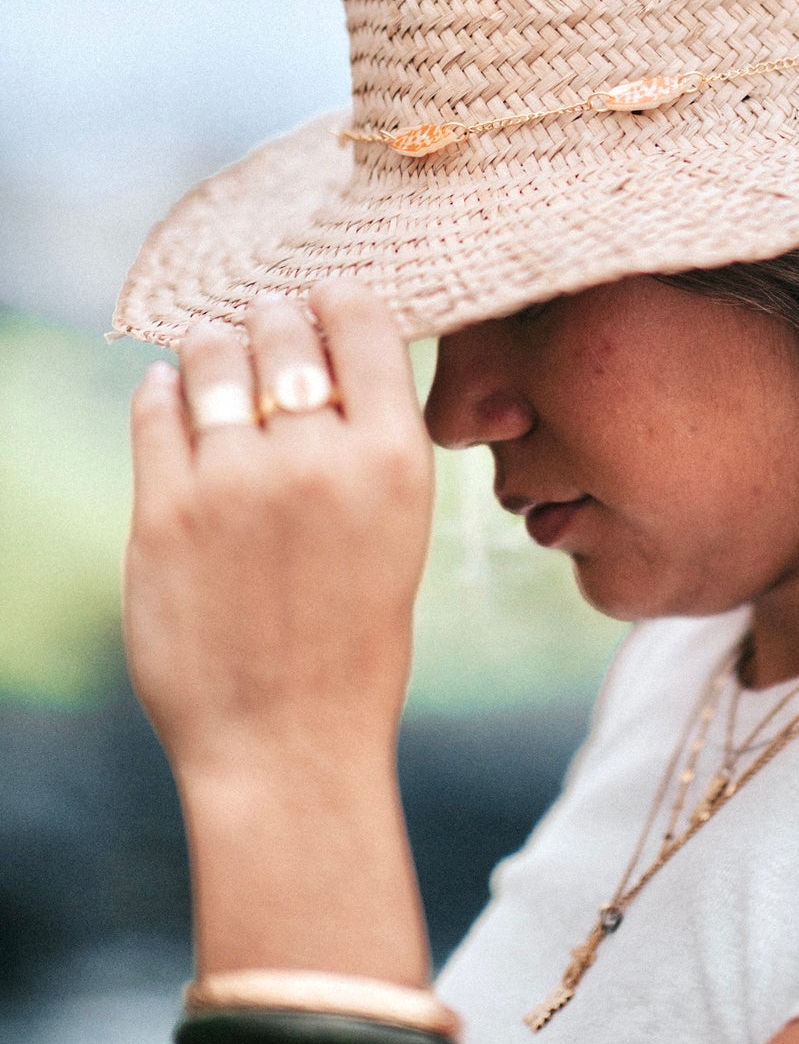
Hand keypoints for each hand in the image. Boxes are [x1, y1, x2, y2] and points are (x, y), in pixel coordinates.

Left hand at [125, 286, 433, 791]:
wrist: (286, 743)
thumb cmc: (354, 640)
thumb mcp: (397, 527)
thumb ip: (365, 442)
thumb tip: (323, 355)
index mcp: (393, 459)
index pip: (363, 321)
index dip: (337, 300)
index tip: (322, 301)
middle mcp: (315, 457)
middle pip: (283, 332)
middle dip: (272, 322)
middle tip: (264, 325)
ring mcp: (233, 483)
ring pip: (213, 359)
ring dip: (214, 347)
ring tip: (213, 355)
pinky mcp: (163, 513)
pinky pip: (156, 410)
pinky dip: (164, 392)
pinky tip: (172, 397)